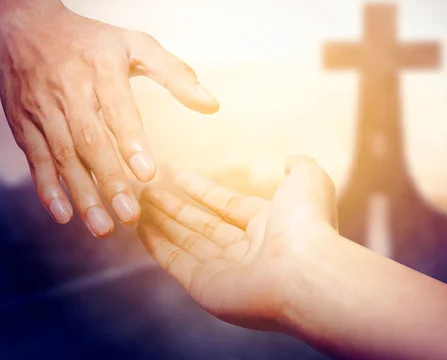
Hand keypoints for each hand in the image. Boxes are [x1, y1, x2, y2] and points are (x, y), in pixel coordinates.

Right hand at [0, 4, 218, 236]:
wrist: (22, 26)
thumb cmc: (91, 41)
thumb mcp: (135, 44)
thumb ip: (175, 74)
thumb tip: (211, 105)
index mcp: (101, 68)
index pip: (117, 108)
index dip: (131, 141)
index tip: (148, 174)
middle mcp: (68, 89)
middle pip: (88, 140)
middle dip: (109, 179)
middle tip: (130, 215)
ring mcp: (42, 109)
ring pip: (62, 156)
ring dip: (82, 194)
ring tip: (103, 227)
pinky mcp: (23, 124)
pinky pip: (36, 160)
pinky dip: (48, 189)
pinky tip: (65, 216)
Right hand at [139, 156, 339, 330]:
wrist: (305, 272)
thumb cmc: (307, 224)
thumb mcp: (308, 180)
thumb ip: (299, 166)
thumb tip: (290, 159)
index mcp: (267, 224)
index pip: (226, 205)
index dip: (202, 191)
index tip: (178, 177)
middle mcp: (244, 250)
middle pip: (202, 225)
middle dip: (175, 208)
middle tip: (149, 191)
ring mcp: (223, 270)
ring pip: (185, 242)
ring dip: (162, 223)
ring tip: (138, 204)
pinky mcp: (204, 287)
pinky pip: (175, 262)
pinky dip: (156, 246)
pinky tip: (140, 228)